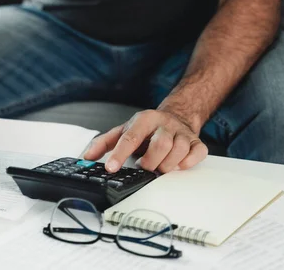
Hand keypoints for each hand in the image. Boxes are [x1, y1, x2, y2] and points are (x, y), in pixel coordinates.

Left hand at [83, 109, 207, 173]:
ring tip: (159, 167)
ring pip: (178, 149)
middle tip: (144, 167)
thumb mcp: (123, 130)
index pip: (130, 137)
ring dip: (167, 164)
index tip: (111, 168)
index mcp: (144, 119)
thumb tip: (86, 157)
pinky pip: (197, 153)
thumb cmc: (146, 128)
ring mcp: (181, 132)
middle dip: (150, 161)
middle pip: (160, 144)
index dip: (120, 154)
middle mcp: (164, 124)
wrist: (175, 116)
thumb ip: (103, 143)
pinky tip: (178, 164)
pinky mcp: (196, 142)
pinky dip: (187, 162)